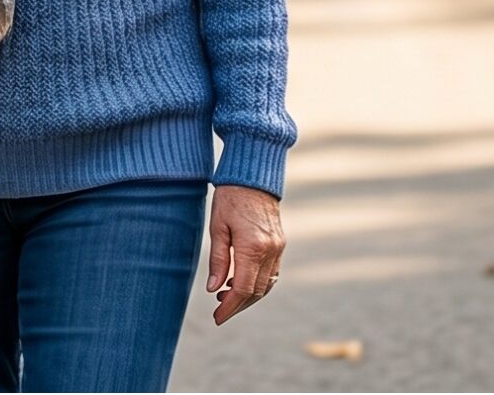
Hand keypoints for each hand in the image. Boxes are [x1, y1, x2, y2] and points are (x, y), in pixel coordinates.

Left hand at [206, 185, 284, 326]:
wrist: (254, 175)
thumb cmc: (230, 197)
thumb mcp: (217, 227)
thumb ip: (217, 260)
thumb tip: (213, 289)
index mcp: (253, 247)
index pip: (242, 288)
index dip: (229, 307)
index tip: (217, 318)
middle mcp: (270, 250)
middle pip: (256, 291)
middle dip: (238, 305)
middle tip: (219, 312)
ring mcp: (278, 248)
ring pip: (267, 285)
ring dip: (248, 296)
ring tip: (226, 297)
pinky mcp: (280, 244)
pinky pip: (272, 273)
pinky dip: (258, 283)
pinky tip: (240, 282)